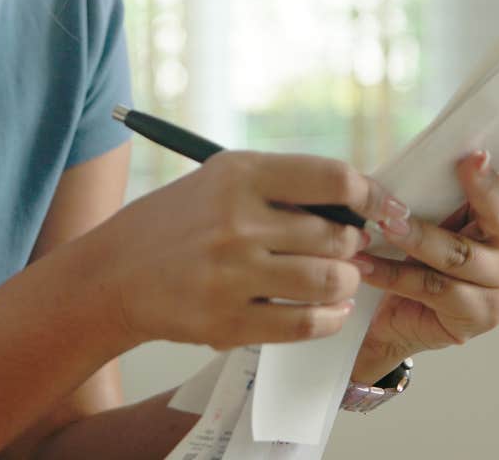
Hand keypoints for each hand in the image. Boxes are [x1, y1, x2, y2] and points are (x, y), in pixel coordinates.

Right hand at [81, 151, 408, 352]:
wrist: (113, 274)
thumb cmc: (177, 222)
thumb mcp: (220, 181)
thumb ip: (283, 187)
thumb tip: (356, 205)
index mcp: (239, 174)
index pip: (334, 178)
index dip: (372, 195)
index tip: (385, 208)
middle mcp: (237, 222)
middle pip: (337, 234)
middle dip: (355, 244)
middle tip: (352, 248)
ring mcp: (232, 275)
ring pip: (328, 280)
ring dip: (346, 282)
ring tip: (340, 278)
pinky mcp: (227, 322)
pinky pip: (304, 324)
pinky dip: (328, 318)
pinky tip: (328, 310)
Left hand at [349, 122, 498, 381]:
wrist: (399, 316)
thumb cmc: (419, 249)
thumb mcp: (433, 210)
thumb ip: (442, 184)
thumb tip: (428, 146)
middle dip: (483, 185)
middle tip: (466, 161)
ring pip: (459, 253)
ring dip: (418, 237)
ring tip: (385, 223)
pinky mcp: (480, 315)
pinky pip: (433, 287)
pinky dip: (394, 274)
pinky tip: (365, 265)